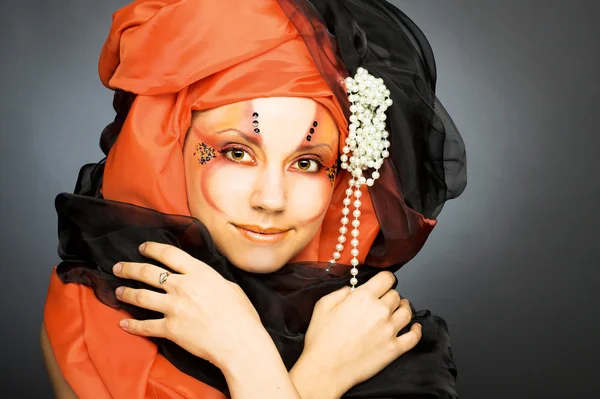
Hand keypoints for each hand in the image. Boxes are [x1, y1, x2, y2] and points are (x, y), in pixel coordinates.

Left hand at [112, 241, 263, 368]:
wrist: (239, 341)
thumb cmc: (242, 315)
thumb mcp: (229, 286)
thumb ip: (211, 280)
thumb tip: (204, 279)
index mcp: (198, 272)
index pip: (168, 254)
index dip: (151, 249)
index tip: (142, 248)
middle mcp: (182, 286)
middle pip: (147, 272)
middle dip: (129, 268)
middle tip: (119, 267)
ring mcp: (173, 307)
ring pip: (140, 296)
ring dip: (126, 293)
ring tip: (118, 291)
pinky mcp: (170, 329)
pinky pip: (144, 326)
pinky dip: (132, 326)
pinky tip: (123, 324)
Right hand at [294, 271, 421, 396]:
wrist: (326, 369)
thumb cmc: (322, 339)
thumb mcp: (323, 305)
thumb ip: (341, 292)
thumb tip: (352, 289)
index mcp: (363, 298)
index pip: (387, 278)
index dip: (386, 279)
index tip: (384, 282)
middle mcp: (380, 311)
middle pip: (396, 295)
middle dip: (390, 295)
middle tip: (384, 300)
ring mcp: (390, 330)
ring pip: (407, 312)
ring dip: (403, 308)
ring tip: (399, 309)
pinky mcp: (394, 349)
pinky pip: (414, 336)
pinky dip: (416, 330)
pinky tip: (414, 327)